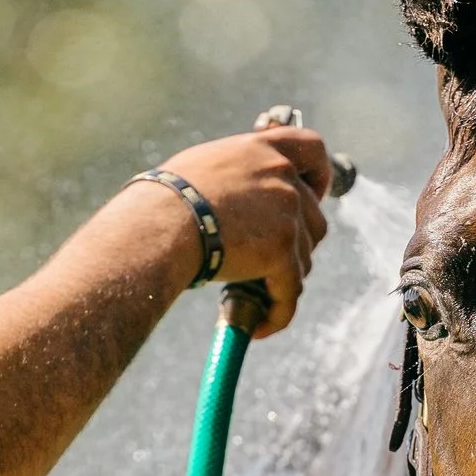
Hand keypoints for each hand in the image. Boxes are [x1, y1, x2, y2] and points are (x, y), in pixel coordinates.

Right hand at [130, 127, 330, 336]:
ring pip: (304, 258)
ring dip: (283, 278)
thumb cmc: (163, 202)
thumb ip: (237, 175)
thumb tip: (241, 197)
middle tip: (271, 262)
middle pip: (313, 217)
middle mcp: (282, 174)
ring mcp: (286, 212)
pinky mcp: (281, 249)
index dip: (319, 177)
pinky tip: (260, 327)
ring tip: (253, 292)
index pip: (313, 149)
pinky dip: (278, 312)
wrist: (157, 226)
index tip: (312, 195)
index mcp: (263, 148)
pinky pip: (291, 291)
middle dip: (297, 244)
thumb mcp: (206, 167)